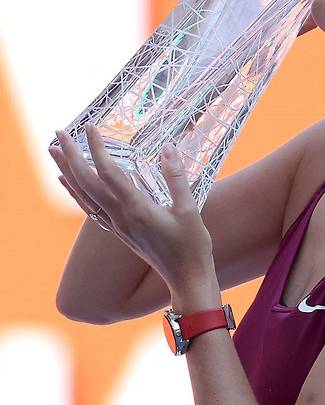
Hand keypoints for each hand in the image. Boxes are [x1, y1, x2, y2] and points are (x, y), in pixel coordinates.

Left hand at [48, 125, 214, 289]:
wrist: (186, 278)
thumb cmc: (191, 245)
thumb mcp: (189, 209)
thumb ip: (176, 178)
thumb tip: (168, 148)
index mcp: (137, 209)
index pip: (109, 173)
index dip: (97, 148)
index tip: (90, 127)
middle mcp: (121, 217)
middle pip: (87, 182)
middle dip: (71, 156)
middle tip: (59, 132)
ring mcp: (117, 225)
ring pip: (83, 195)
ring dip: (67, 171)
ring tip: (53, 150)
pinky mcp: (119, 231)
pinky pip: (89, 207)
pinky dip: (75, 191)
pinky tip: (67, 181)